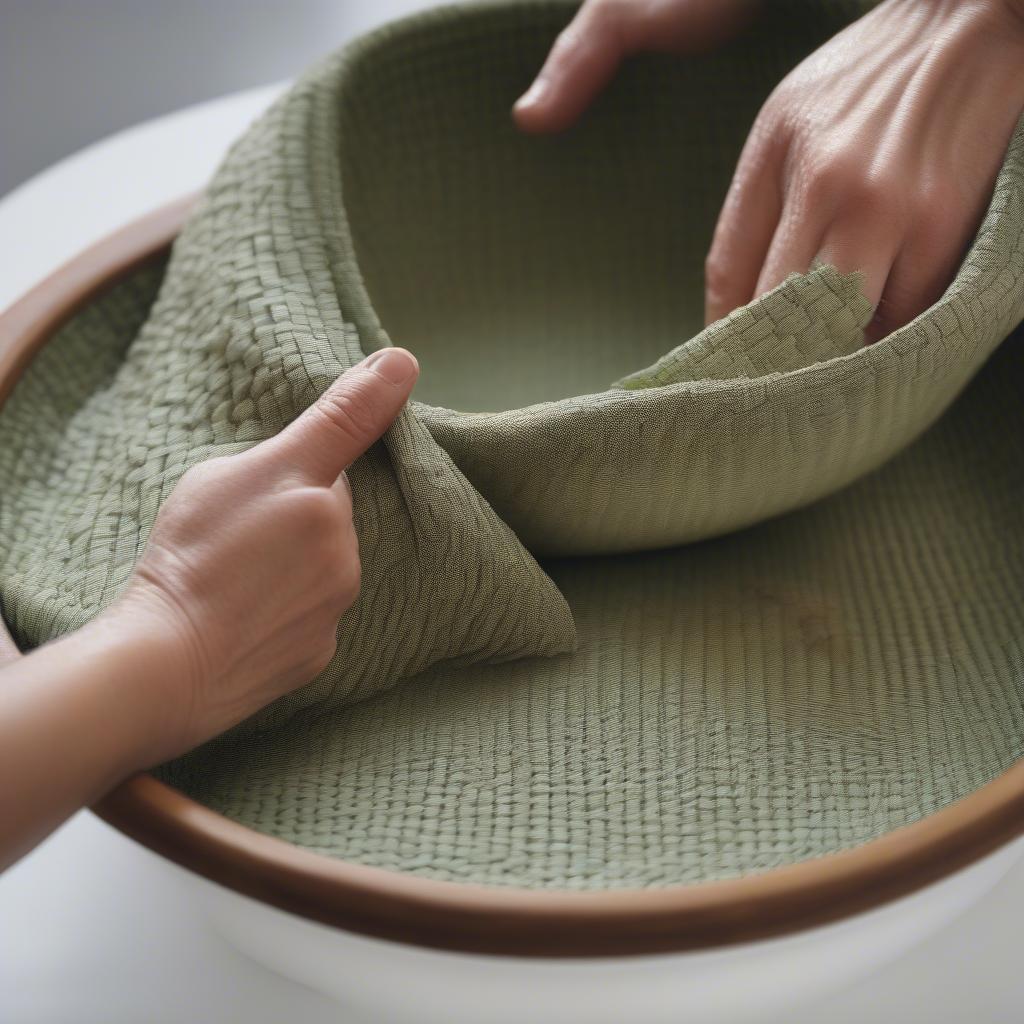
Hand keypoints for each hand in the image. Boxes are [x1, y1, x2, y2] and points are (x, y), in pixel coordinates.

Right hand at [111, 346, 418, 758]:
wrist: (169, 661)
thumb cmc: (190, 557)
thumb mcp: (234, 472)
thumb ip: (317, 428)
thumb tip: (384, 384)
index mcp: (318, 495)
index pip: (342, 450)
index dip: (329, 440)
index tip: (395, 367)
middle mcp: (343, 547)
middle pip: (330, 514)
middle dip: (299, 513)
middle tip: (241, 531)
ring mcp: (336, 604)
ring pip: (325, 563)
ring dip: (297, 561)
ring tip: (237, 576)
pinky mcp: (324, 649)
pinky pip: (312, 613)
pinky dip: (288, 609)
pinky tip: (247, 614)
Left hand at [514, 0, 1023, 340]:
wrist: (964, 27)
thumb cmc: (857, 84)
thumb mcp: (778, 131)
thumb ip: (744, 220)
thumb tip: (724, 315)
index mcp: (783, 160)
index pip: (732, 279)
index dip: (723, 337)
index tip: (718, 371)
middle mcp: (838, 190)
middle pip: (785, 314)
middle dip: (769, 359)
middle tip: (759, 392)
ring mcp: (900, 213)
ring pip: (847, 326)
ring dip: (827, 355)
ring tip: (813, 372)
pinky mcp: (949, 229)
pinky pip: (905, 314)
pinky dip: (882, 333)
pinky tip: (868, 332)